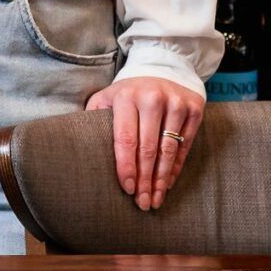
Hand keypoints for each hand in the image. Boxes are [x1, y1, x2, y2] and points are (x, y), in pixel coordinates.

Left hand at [85, 76, 204, 211]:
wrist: (163, 67)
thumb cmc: (129, 93)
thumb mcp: (106, 98)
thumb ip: (93, 118)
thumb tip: (76, 147)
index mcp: (127, 97)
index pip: (126, 139)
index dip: (126, 167)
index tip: (127, 189)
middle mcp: (153, 98)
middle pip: (148, 149)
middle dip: (144, 180)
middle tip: (142, 203)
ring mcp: (176, 103)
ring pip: (169, 150)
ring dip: (161, 179)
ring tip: (156, 199)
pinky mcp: (194, 109)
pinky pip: (185, 145)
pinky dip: (176, 167)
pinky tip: (168, 182)